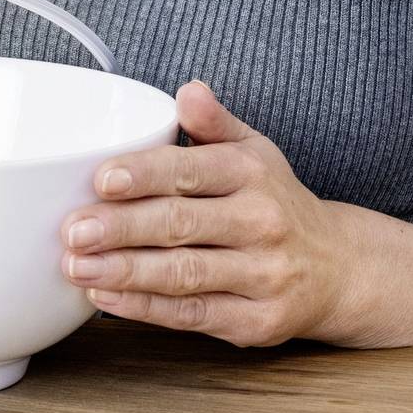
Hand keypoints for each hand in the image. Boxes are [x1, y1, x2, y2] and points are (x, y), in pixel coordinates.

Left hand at [59, 80, 399, 349]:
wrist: (339, 269)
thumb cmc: (277, 204)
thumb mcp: (255, 152)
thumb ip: (214, 124)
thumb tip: (188, 90)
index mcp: (253, 173)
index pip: (192, 170)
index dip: (145, 174)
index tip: (100, 179)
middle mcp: (261, 222)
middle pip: (181, 224)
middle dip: (121, 228)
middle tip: (72, 230)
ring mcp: (262, 275)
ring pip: (183, 273)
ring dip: (124, 272)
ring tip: (76, 266)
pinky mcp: (256, 322)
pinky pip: (192, 316)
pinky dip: (145, 309)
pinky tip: (105, 299)